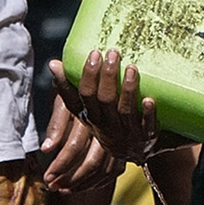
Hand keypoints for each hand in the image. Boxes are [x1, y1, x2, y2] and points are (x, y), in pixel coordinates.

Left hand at [40, 92, 123, 191]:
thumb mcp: (68, 98)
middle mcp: (106, 131)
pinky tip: (85, 187)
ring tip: (64, 190)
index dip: (61, 164)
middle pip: (90, 163)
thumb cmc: (84, 86)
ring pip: (102, 169)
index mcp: (91, 118)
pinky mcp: (126, 147)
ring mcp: (118, 140)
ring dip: (82, 182)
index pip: (74, 148)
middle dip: (70, 177)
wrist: (116, 78)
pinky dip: (98, 181)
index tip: (47, 177)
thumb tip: (46, 148)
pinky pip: (114, 170)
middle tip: (52, 186)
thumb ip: (58, 122)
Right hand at [46, 51, 155, 170]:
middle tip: (113, 53)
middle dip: (108, 76)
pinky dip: (148, 113)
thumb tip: (53, 64)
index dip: (87, 75)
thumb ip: (71, 87)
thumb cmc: (107, 120)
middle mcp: (106, 125)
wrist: (133, 151)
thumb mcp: (87, 108)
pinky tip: (149, 99)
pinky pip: (147, 125)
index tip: (94, 54)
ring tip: (131, 68)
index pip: (83, 95)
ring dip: (128, 89)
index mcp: (90, 116)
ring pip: (125, 111)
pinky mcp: (146, 136)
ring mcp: (126, 132)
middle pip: (104, 99)